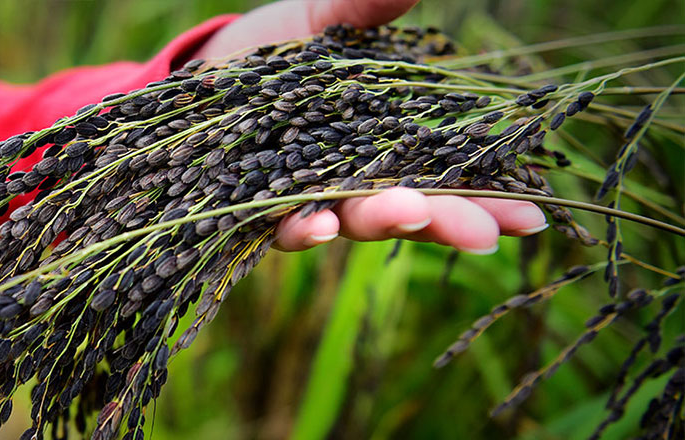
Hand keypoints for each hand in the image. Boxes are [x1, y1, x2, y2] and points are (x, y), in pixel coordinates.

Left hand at [194, 0, 548, 252]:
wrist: (200, 72)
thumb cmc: (275, 52)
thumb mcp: (323, 23)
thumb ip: (364, 9)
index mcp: (385, 144)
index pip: (447, 177)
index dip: (488, 198)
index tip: (531, 212)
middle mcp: (350, 180)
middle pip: (408, 208)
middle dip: (447, 219)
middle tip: (486, 232)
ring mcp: (303, 197)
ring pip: (349, 221)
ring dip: (380, 221)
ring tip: (409, 213)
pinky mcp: (251, 207)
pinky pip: (278, 226)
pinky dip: (299, 227)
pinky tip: (316, 226)